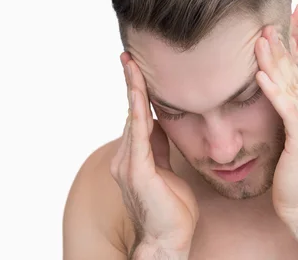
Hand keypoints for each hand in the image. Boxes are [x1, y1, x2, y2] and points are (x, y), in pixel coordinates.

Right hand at [110, 52, 198, 255]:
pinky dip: (140, 112)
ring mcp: (128, 164)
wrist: (168, 239)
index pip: (136, 117)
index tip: (136, 68)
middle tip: (128, 56)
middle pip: (131, 112)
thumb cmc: (172, 208)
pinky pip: (139, 135)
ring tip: (131, 65)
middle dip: (131, 84)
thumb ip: (159, 147)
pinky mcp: (137, 172)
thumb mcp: (167, 170)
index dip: (137, 92)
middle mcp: (126, 157)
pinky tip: (140, 94)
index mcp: (135, 157)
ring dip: (133, 91)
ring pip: (133, 118)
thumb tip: (160, 123)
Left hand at [254, 27, 297, 218]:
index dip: (287, 59)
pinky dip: (273, 92)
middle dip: (280, 53)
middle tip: (265, 29)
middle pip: (297, 80)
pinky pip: (287, 111)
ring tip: (260, 44)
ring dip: (274, 65)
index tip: (273, 38)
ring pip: (292, 90)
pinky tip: (260, 76)